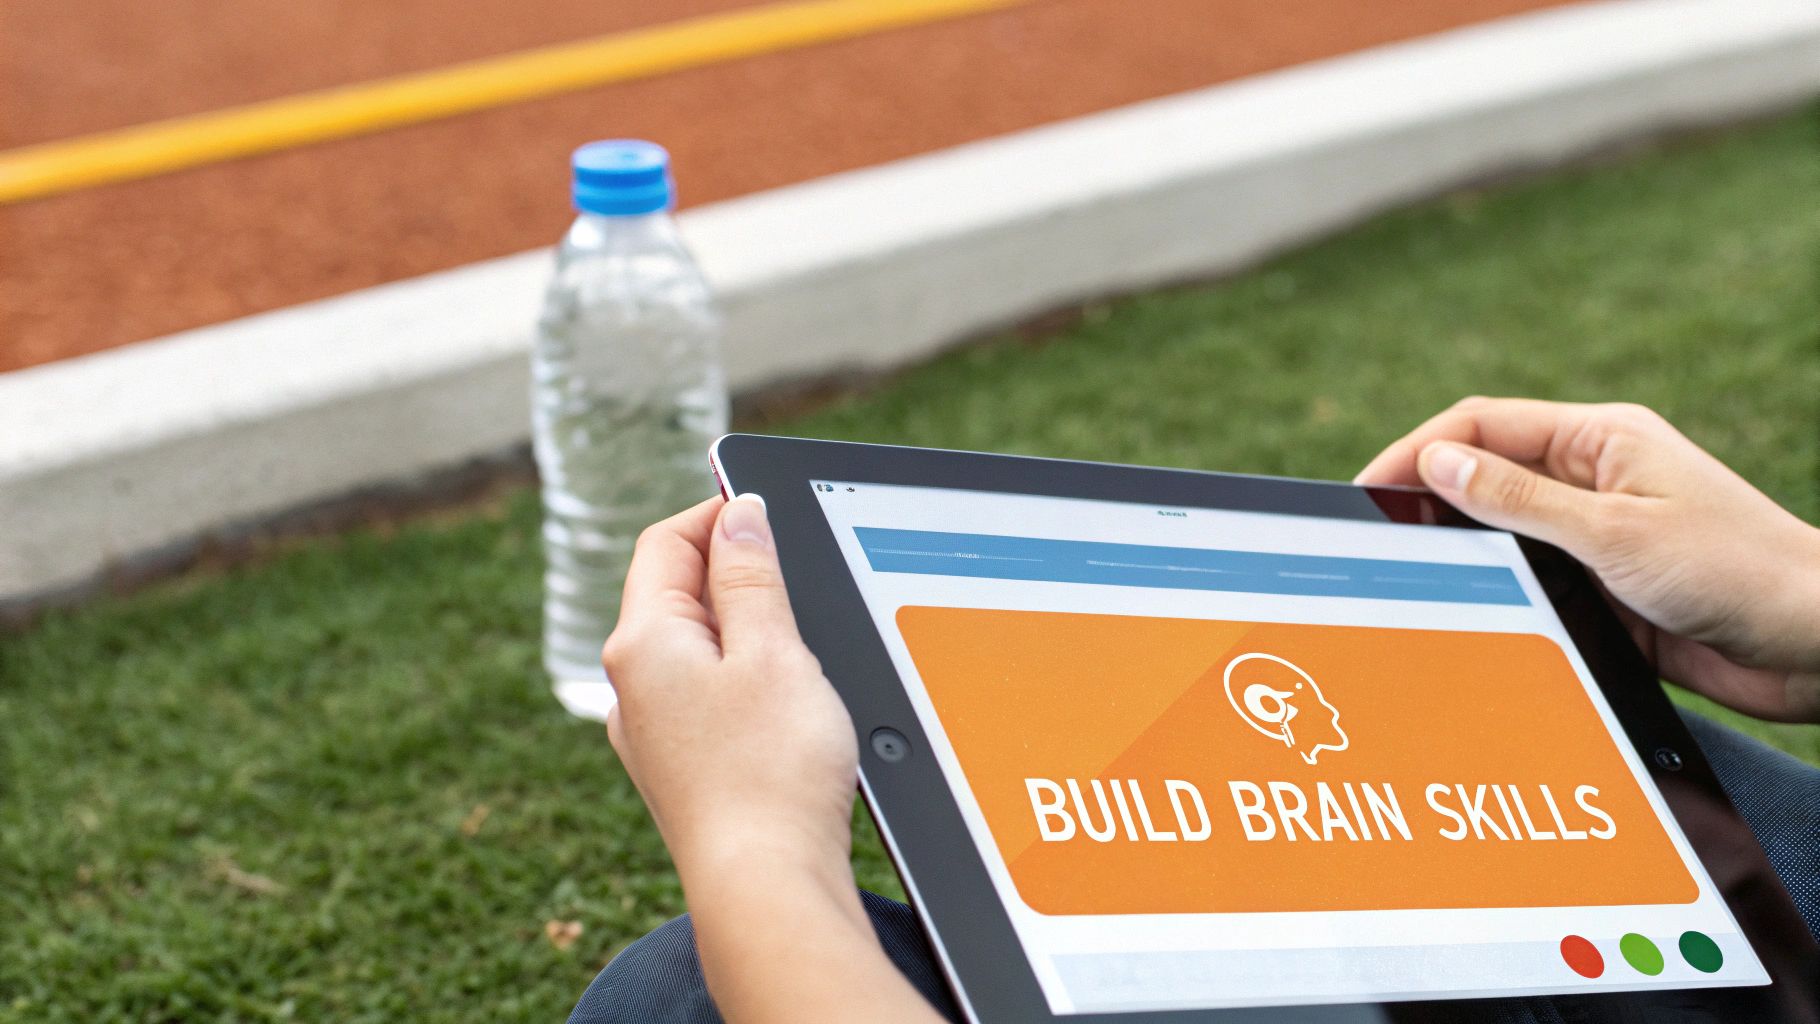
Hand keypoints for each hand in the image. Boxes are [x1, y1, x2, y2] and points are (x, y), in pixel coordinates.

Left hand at [603, 494, 858, 880]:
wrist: (765, 889)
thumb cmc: (772, 772)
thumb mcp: (773, 649)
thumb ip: (751, 575)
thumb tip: (737, 514)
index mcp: (641, 643)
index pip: (664, 543)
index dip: (715, 512)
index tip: (766, 505)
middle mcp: (631, 686)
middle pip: (673, 593)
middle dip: (733, 569)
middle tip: (796, 571)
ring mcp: (650, 733)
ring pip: (692, 646)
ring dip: (743, 626)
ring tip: (798, 643)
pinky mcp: (679, 769)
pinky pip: (703, 695)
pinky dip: (742, 676)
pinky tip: (785, 701)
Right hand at [1356, 397, 1819, 721]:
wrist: (1817, 647)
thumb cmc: (1738, 572)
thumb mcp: (1614, 532)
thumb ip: (1518, 500)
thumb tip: (1436, 461)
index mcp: (1600, 439)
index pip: (1482, 425)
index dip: (1417, 450)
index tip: (1367, 489)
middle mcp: (1594, 481)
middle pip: (1484, 476)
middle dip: (1427, 500)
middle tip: (1373, 539)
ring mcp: (1598, 536)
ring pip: (1501, 535)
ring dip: (1462, 553)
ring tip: (1410, 581)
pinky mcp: (1605, 590)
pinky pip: (1530, 583)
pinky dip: (1497, 595)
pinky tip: (1469, 616)